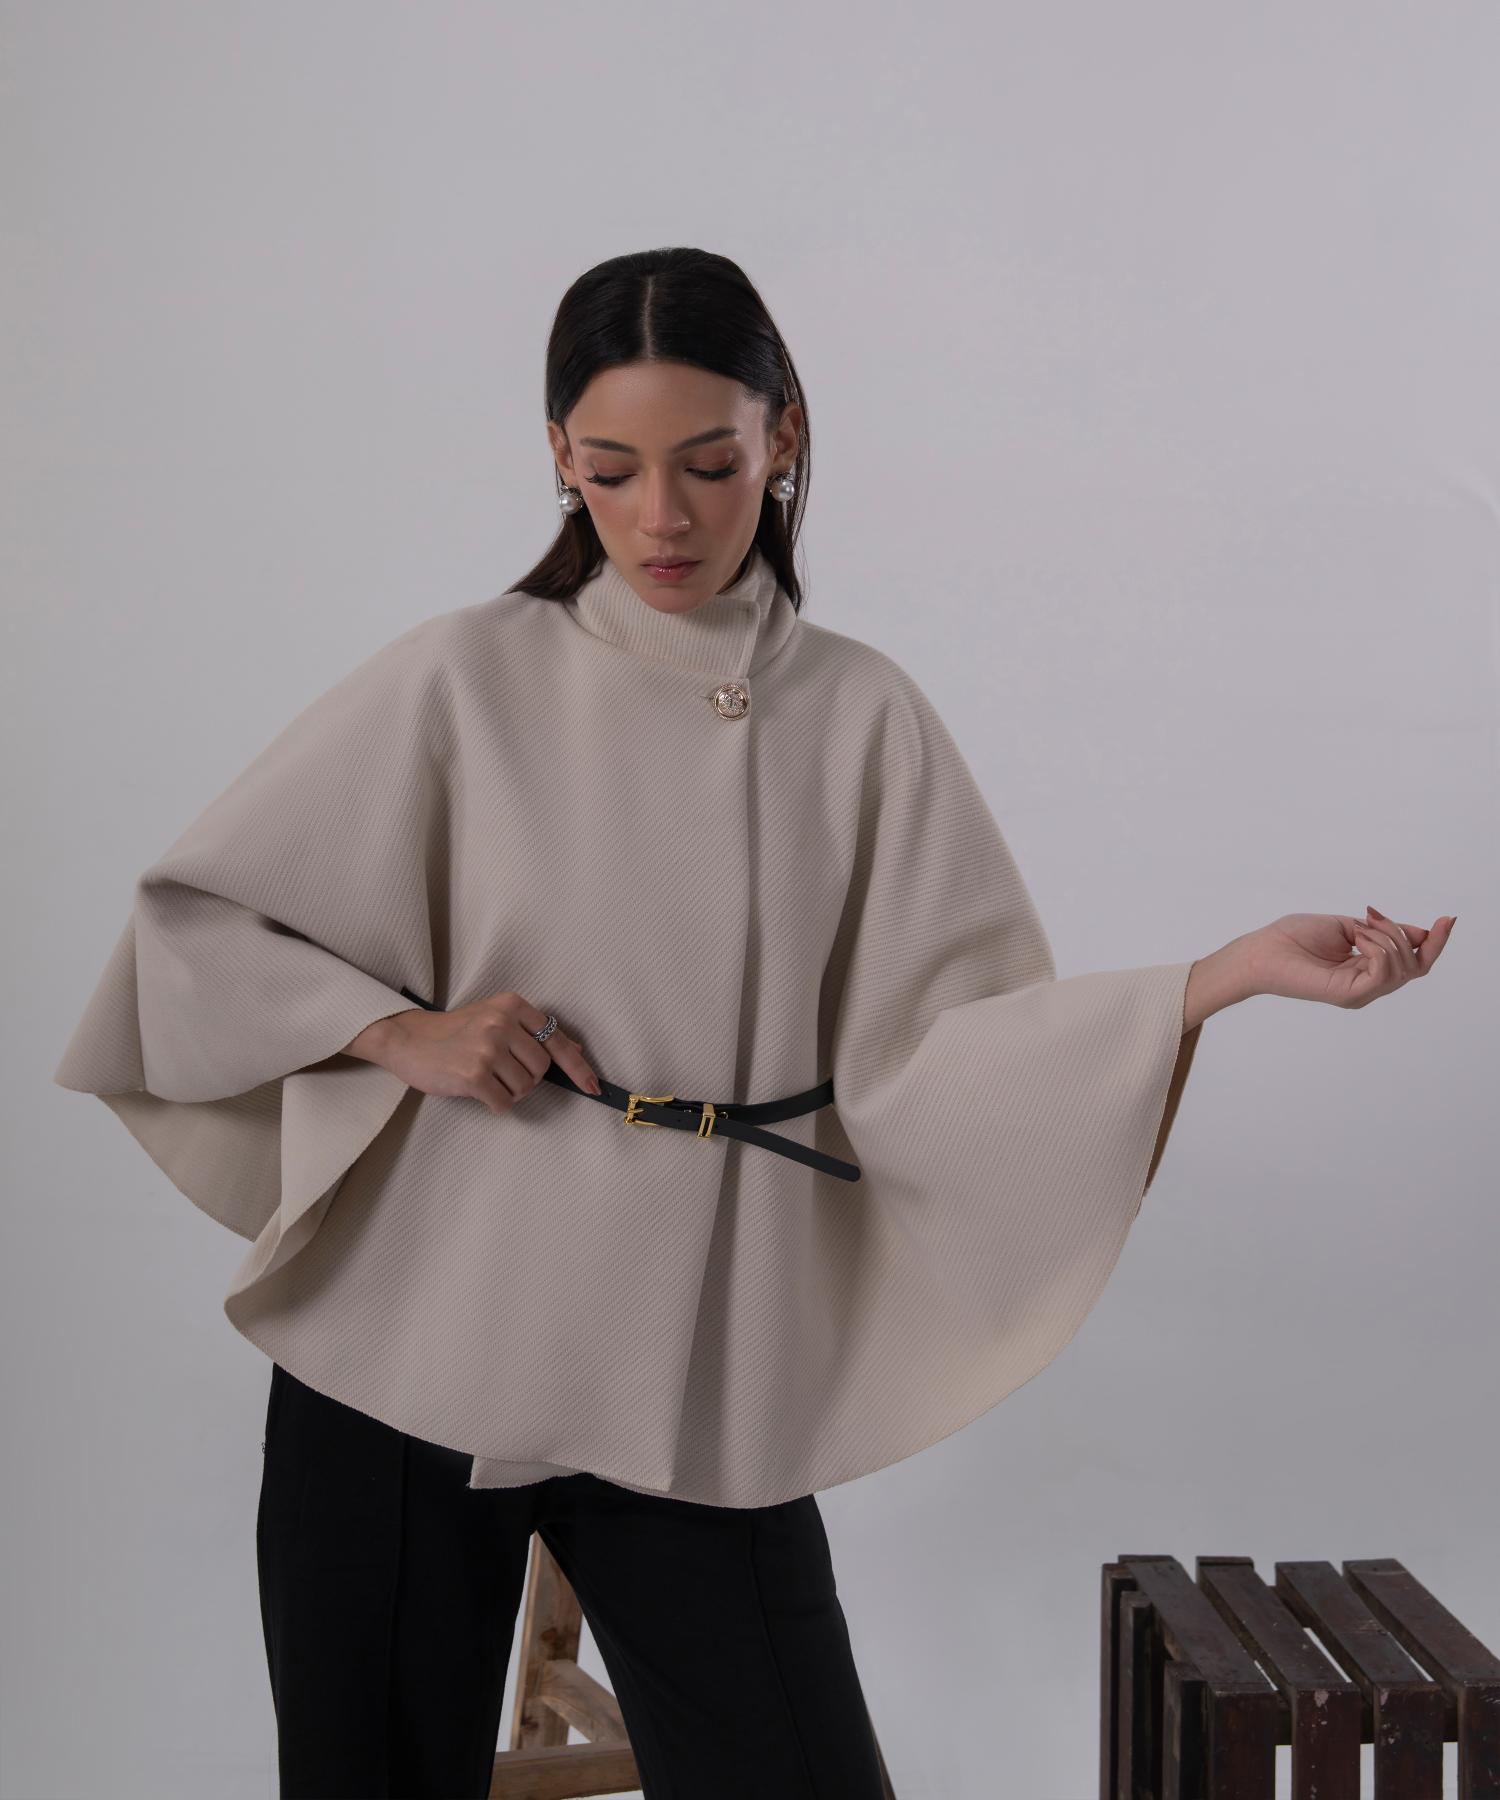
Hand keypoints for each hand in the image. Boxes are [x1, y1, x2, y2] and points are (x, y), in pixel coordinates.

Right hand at [347, 990, 602, 1111]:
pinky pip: (504, 1102)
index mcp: (513, 1005)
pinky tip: (478, 1091)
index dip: (578, 1068)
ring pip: (525, 1087)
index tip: (594, 1087)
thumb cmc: (455, 1032)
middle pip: (542, 1068)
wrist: (409, 1039)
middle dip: (527, 1079)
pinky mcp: (474, 1074)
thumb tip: (577, 1052)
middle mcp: (502, 1023)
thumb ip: (534, 1033)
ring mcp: (488, 1048)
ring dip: (509, 1092)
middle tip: (501, 1073)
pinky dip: (495, 1104)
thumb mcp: (496, 1019)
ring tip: (486, 1079)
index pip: (557, 1040)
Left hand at [1244, 907, 1455, 1009]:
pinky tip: (1359, 938)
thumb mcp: (1350, 926)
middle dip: (1420, 937)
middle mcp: (1368, 985)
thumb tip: (1423, 932)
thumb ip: (1384, 931)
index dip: (1435, 941)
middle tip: (1377, 916)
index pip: (1414, 961)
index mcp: (1368, 969)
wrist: (1263, 950)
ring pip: (1404, 967)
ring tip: (1359, 927)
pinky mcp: (1349, 995)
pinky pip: (1384, 973)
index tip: (1448, 918)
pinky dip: (1379, 948)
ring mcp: (1360, 993)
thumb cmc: (1295, 936)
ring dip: (1389, 937)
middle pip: (1418, 967)